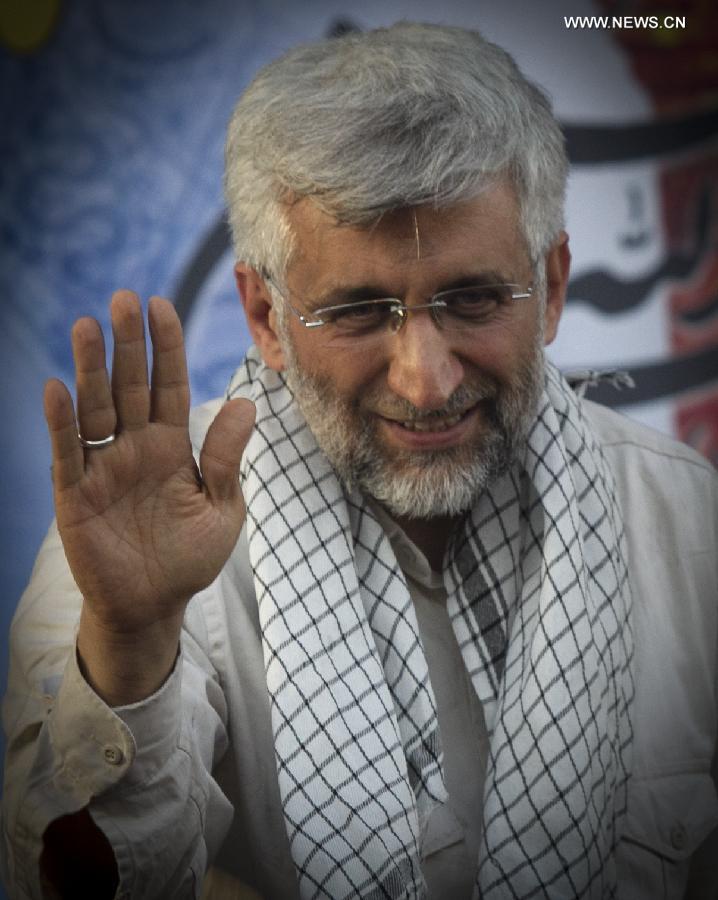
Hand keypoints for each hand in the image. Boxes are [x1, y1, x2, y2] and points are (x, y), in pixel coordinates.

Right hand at [44, 290, 253, 702]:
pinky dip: (62, 423)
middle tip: (124, 299)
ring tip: (88, 326)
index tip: (161, 305)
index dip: (166, 347)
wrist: (153, 606)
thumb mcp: (221, 508)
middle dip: (128, 344)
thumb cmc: (189, 557)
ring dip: (90, 369)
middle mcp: (135, 447)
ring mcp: (103, 467)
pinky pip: (68, 453)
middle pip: (130, 386)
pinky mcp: (75, 494)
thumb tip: (246, 403)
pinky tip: (58, 389)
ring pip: (95, 408)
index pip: (168, 386)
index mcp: (172, 446)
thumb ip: (226, 458)